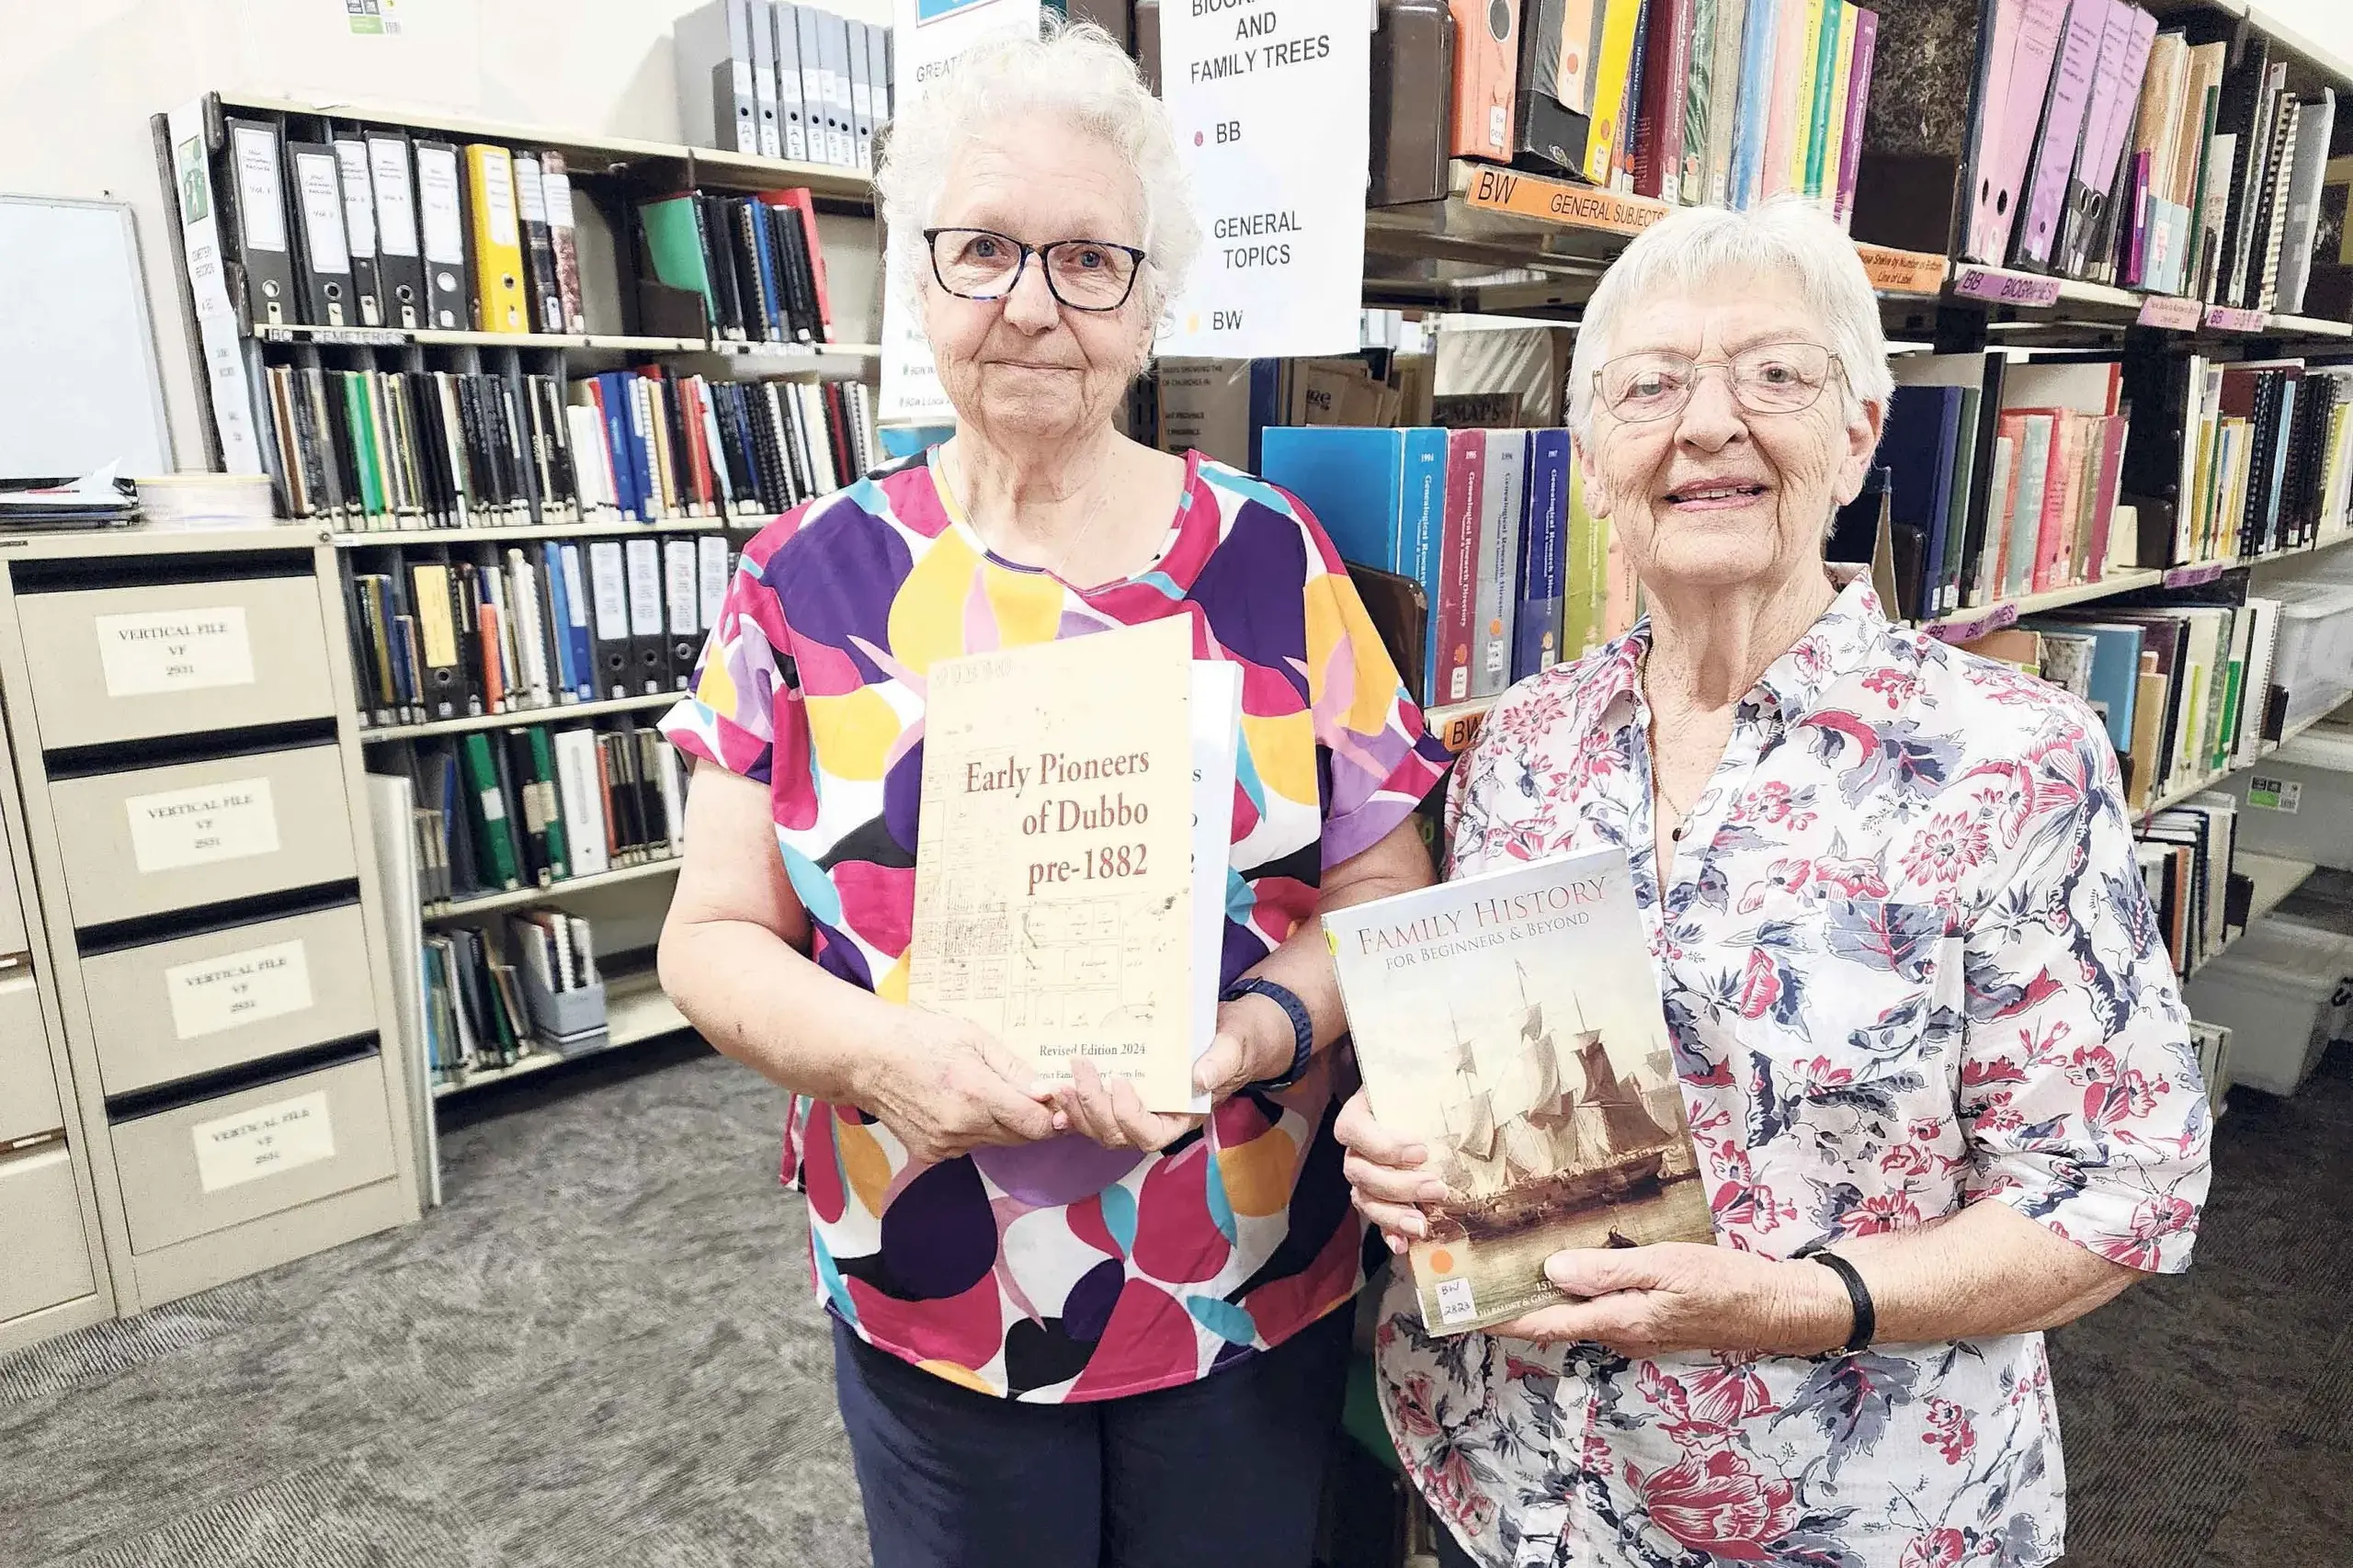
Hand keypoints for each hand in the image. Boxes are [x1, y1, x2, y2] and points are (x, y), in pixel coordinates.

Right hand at [859, 1007, 1058, 1166]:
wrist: (867, 1058)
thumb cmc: (919, 1037)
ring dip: (1003, 1126)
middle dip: (1031, 1120)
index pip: (1036, 1124)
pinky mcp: (931, 1154)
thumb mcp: (973, 1038)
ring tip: (985, 1094)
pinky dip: (975, 1132)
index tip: (1057, 1103)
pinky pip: (969, 1148)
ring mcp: (945, 1145)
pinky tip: (960, 1107)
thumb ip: (1014, 1069)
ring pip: (995, 1144)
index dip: (1054, 1117)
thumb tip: (1047, 1092)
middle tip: (1030, 1096)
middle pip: (1020, 1138)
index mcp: (978, 1094)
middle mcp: (963, 1127)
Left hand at [1050, 994, 1291, 1152]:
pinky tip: (1053, 1092)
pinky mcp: (1122, 1093)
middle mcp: (1156, 1120)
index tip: (1121, 1081)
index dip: (1129, 1116)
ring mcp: (1137, 1109)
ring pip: (1098, 1127)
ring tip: (1059, 1081)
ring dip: (1075, 1109)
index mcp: (1183, 1117)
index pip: (1150, 1135)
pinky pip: (1092, 1110)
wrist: (1232, 1030)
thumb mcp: (1235, 1046)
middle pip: (1116, 1134)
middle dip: (1092, 1107)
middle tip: (1078, 1069)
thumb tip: (1199, 1078)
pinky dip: (1071, 1106)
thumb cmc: (1237, 1041)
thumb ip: (1221, 1062)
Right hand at [1335, 1089, 1450, 1253]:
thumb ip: (1445, 1079)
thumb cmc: (1427, 1090)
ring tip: (1423, 1224)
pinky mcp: (1378, 1198)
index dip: (1383, 1145)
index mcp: (1360, 1112)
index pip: (1353, 1131)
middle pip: (1359, 1172)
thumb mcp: (1431, 1078)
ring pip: (1363, 1200)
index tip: (1421, 1150)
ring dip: (1393, 1214)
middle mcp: (1356, 1147)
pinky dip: (1388, 1233)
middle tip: (1438, 1187)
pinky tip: (1403, 1245)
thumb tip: (1484, 1078)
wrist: (1428, 1107)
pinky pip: (1375, 1220)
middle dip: (1398, 1185)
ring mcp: (1364, 1176)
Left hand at [1489, 1243, 1850, 1356]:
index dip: (1498, 1319)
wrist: (1776, 1309)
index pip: (1543, 1323)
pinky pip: (1601, 1309)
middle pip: (1553, 1320)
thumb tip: (1553, 1270)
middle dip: (1512, 1304)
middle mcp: (1619, 1333)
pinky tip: (1567, 1269)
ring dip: (1542, 1297)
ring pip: (1576, 1314)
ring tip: (1507, 1268)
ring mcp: (1635, 1332)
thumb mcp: (1665, 1265)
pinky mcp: (1649, 1323)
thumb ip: (1608, 1270)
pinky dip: (1575, 1293)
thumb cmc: (1725, 1282)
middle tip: (1473, 1277)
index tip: (1459, 1313)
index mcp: (1618, 1320)